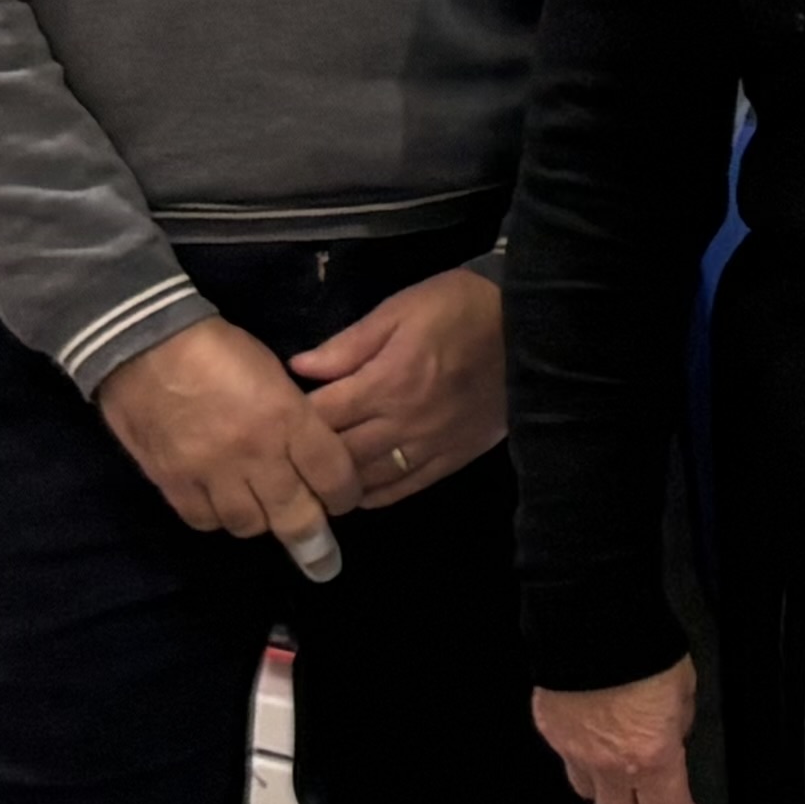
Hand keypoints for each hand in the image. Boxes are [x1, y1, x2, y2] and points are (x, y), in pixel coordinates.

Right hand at [99, 317, 365, 573]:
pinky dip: (218, 518)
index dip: (345, 496)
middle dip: (314, 538)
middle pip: (296, 516)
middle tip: (321, 553)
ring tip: (265, 512)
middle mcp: (254, 452)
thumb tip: (311, 458)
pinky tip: (224, 506)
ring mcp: (211, 471)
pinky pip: (205, 521)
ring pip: (250, 525)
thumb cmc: (218, 350)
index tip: (344, 503)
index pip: (333, 475)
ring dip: (262, 522)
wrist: (143, 342)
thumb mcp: (274, 374)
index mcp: (287, 417)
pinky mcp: (172, 481)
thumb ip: (295, 420)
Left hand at [289, 266, 507, 507]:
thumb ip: (348, 344)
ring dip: (338, 482)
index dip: (291, 422)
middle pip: (339, 454)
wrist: (530, 327)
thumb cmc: (459, 308)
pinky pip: (407, 487)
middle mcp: (403, 422)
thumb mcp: (399, 309)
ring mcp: (430, 445)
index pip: (321, 416)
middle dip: (308, 459)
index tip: (274, 419)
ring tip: (315, 480)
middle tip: (285, 459)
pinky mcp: (454, 457)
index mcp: (385, 382)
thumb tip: (298, 368)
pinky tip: (359, 493)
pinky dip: (377, 495)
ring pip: (369, 478)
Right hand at [535, 658, 701, 803]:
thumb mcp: (684, 688)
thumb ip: (681, 722)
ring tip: (622, 773)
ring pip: (589, 794)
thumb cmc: (640, 649)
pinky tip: (596, 737)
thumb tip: (675, 732)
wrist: (591, 624)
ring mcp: (574, 752)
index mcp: (651, 756)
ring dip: (608, 791)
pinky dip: (584, 756)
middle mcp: (609, 764)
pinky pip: (568, 759)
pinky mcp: (551, 733)